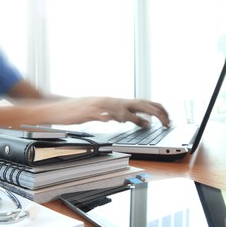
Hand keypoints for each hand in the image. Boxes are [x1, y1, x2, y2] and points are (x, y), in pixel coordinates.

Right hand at [38, 97, 169, 126]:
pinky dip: (111, 118)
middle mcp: (110, 101)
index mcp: (114, 101)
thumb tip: (130, 119)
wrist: (58, 107)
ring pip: (121, 109)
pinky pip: (102, 115)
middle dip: (154, 112)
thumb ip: (116, 114)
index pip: (141, 102)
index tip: (167, 117)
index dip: (156, 108)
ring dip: (136, 117)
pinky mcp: (88, 113)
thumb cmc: (80, 110)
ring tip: (147, 125)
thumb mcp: (102, 111)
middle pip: (137, 103)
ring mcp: (99, 106)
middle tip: (166, 122)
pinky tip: (117, 122)